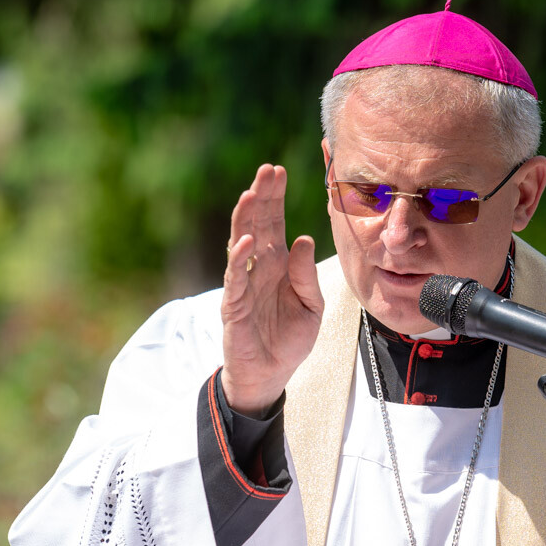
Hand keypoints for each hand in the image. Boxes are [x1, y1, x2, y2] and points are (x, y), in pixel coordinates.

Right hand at [219, 164, 324, 413]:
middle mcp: (259, 268)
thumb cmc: (289, 340)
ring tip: (251, 194)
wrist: (271, 375)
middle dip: (261, 197)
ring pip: (241, 243)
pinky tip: (247, 240)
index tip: (279, 171)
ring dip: (245, 219)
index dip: (275, 198)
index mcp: (278, 264)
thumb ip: (306, 275)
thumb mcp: (312, 306)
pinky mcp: (234, 304)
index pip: (275, 223)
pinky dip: (239, 258)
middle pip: (257, 225)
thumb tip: (303, 238)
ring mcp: (243, 284)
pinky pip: (236, 277)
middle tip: (266, 170)